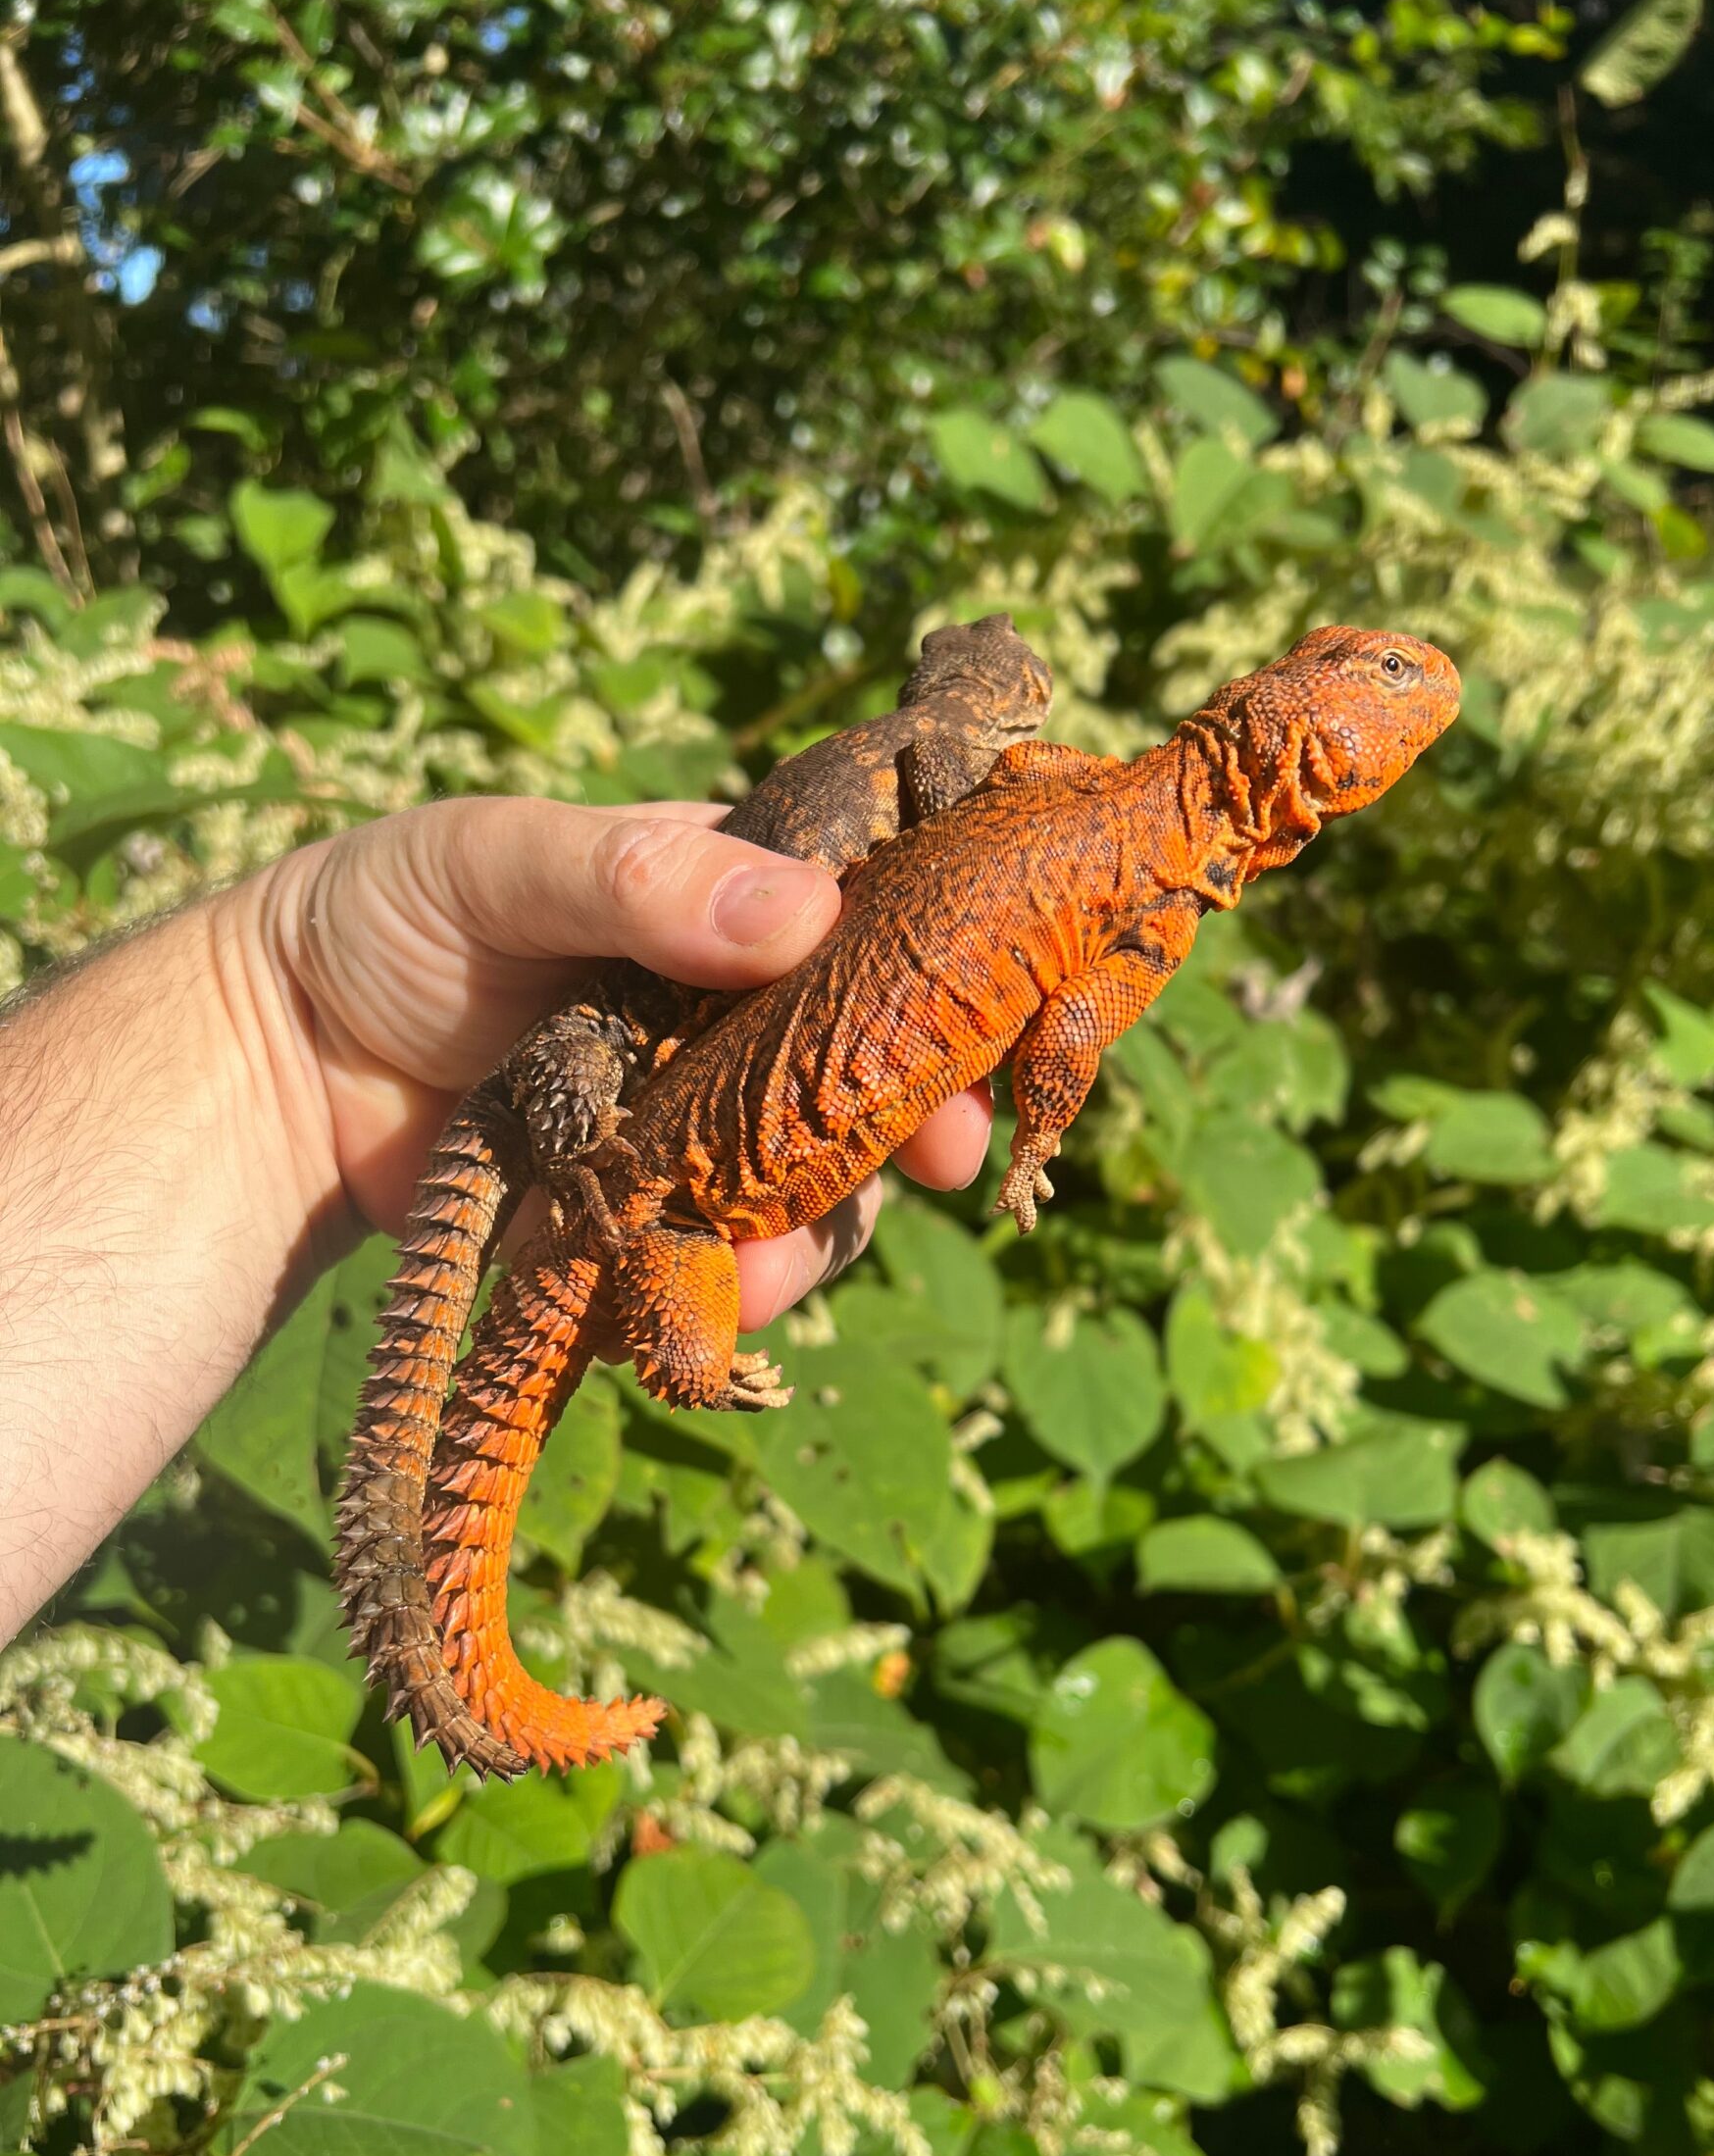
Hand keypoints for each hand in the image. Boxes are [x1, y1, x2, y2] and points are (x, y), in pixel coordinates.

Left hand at [256, 796, 994, 1323]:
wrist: (275, 1067)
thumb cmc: (385, 920)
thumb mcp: (495, 860)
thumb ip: (638, 876)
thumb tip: (807, 912)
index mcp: (720, 894)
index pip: (872, 917)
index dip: (944, 965)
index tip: (996, 1016)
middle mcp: (735, 1008)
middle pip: (871, 1060)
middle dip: (916, 1113)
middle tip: (948, 1155)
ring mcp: (703, 1116)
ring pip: (820, 1171)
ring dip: (824, 1217)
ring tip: (779, 1252)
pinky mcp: (660, 1209)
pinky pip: (740, 1253)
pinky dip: (747, 1281)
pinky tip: (721, 1295)